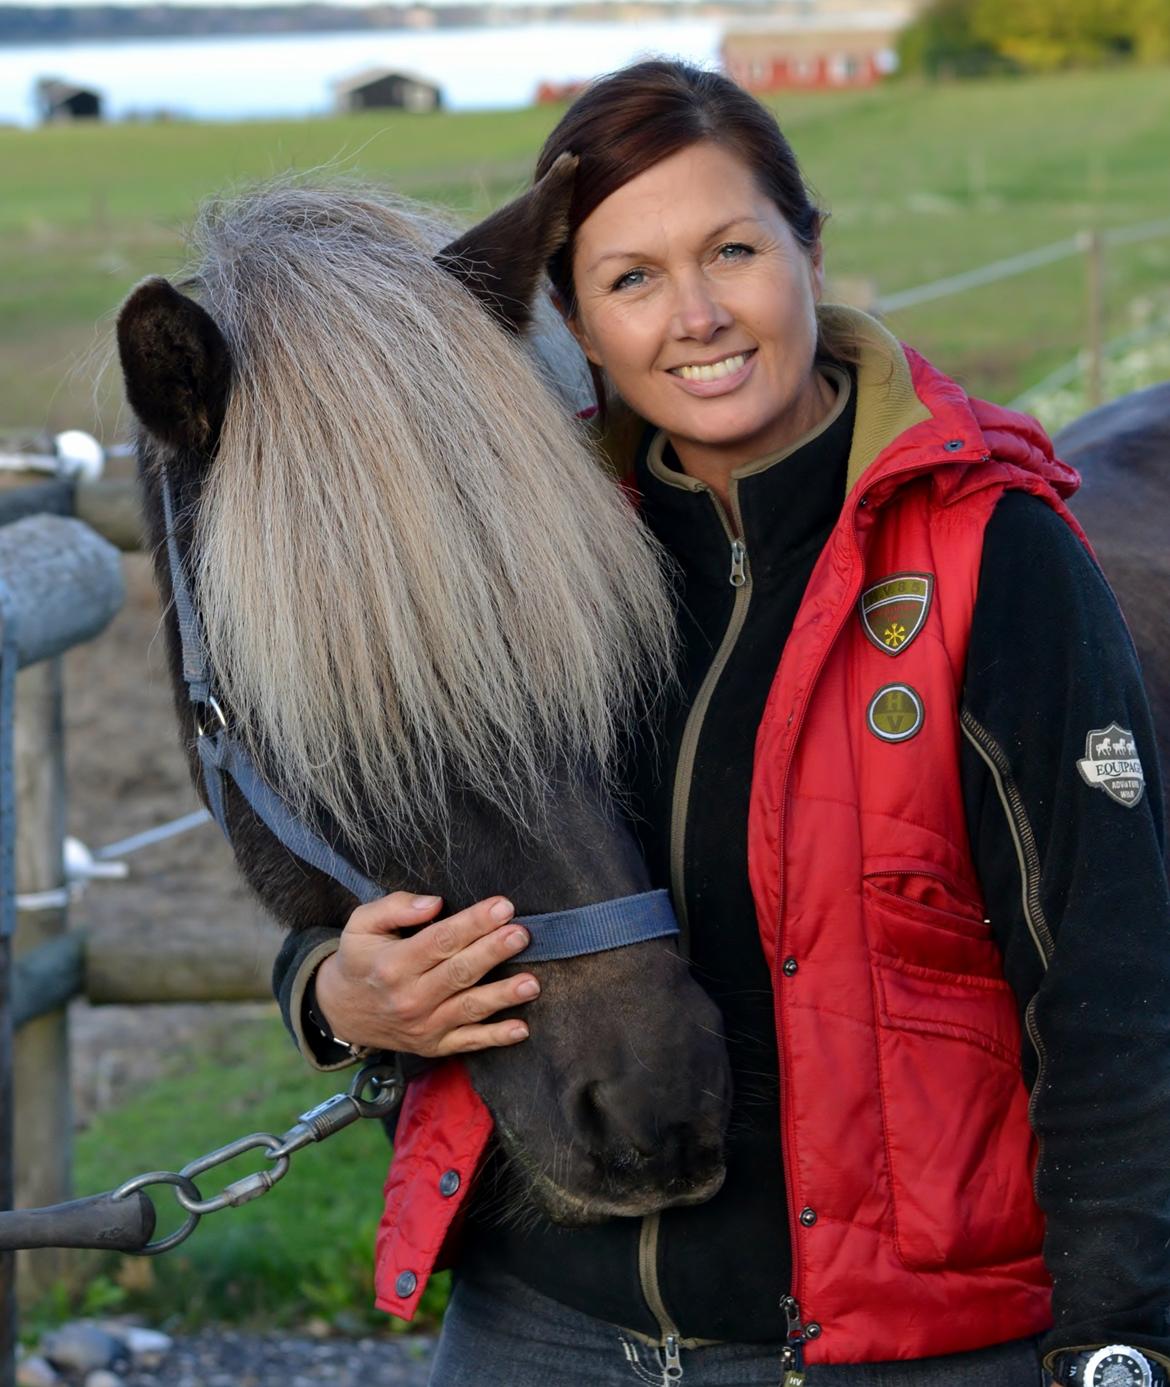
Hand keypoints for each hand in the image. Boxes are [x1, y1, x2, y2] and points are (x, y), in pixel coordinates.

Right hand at [313, 892, 538, 1056]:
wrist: (341, 1011)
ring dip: (503, 996)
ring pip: (469, 1008)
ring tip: (532, 983)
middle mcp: (410, 998)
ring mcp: (424, 1025)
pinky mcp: (434, 1045)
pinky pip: (469, 1042)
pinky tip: (522, 1028)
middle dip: (493, 952)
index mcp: (394, 964)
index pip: (441, 940)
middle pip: (459, 972)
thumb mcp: (361, 924)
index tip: (503, 906)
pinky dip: (496, 1038)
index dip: (474, 923)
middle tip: (522, 935)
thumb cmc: (360, 958)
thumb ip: (395, 907)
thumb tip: (434, 903)